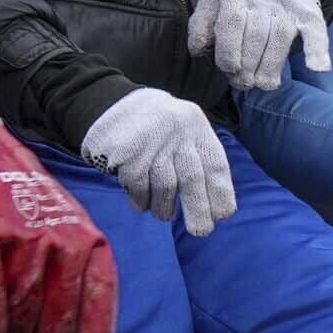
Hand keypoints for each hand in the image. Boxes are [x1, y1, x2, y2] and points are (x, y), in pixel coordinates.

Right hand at [0, 110, 115, 332]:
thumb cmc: (14, 196)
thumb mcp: (60, 222)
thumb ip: (71, 264)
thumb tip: (71, 328)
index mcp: (84, 234)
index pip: (100, 290)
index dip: (96, 330)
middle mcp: (59, 234)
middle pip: (58, 309)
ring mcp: (19, 233)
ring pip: (21, 306)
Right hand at [81, 85, 236, 235]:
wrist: (111, 102)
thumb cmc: (157, 128)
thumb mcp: (184, 132)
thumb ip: (198, 160)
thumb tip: (213, 206)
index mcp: (196, 128)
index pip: (215, 165)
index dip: (220, 193)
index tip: (222, 215)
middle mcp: (176, 133)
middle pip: (192, 179)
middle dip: (198, 210)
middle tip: (201, 231)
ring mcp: (150, 143)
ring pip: (164, 187)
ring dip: (164, 207)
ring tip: (163, 214)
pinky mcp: (126, 153)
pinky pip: (137, 187)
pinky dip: (141, 200)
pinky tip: (140, 204)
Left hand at [187, 0, 330, 92]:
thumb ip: (201, 21)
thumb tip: (198, 50)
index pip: (232, 25)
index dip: (230, 52)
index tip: (229, 69)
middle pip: (256, 37)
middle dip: (248, 66)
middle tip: (243, 83)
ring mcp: (287, 5)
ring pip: (280, 40)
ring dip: (272, 67)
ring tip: (264, 84)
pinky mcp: (308, 10)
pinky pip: (315, 30)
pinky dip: (318, 49)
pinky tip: (317, 68)